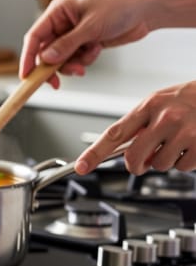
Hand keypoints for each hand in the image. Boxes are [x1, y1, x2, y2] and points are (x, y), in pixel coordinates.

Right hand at [20, 0, 151, 87]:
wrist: (146, 10)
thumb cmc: (120, 6)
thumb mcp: (90, 26)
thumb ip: (67, 44)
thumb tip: (46, 59)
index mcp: (58, 11)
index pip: (35, 37)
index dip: (28, 57)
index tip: (26, 75)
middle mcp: (62, 23)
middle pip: (45, 52)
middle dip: (54, 66)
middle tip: (56, 82)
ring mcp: (73, 34)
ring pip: (60, 59)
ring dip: (71, 65)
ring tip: (84, 64)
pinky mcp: (84, 43)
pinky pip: (75, 59)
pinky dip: (84, 60)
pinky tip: (96, 50)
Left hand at [75, 81, 195, 174]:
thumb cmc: (191, 98)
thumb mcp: (162, 103)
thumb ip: (142, 126)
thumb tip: (131, 155)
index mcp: (149, 105)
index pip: (115, 133)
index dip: (95, 153)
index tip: (81, 167)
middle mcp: (165, 117)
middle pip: (134, 157)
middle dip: (137, 164)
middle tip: (145, 161)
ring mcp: (184, 131)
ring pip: (160, 165)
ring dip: (167, 160)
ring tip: (179, 142)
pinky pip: (183, 166)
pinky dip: (187, 161)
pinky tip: (192, 145)